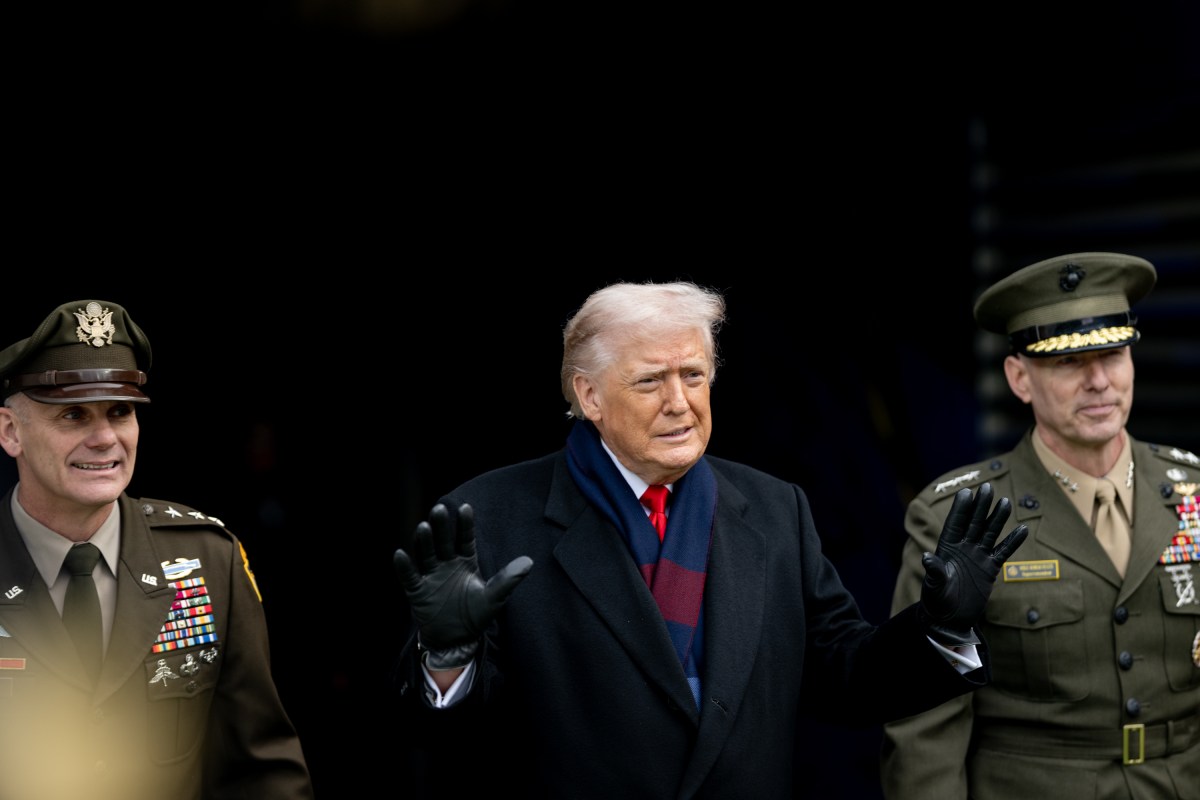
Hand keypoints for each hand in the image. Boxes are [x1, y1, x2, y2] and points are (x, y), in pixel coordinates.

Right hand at [394, 502, 532, 669]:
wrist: (456, 641)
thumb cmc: (476, 615)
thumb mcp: (494, 598)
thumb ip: (508, 579)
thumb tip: (529, 561)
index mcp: (466, 561)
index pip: (465, 538)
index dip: (465, 524)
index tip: (466, 507)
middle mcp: (447, 564)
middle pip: (443, 542)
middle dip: (442, 526)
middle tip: (440, 509)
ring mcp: (431, 576)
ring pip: (426, 554)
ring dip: (424, 541)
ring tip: (423, 527)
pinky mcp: (417, 591)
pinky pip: (409, 577)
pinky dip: (404, 567)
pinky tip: (400, 554)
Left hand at [919, 482, 1028, 645]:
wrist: (950, 619)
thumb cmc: (937, 602)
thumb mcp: (934, 587)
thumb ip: (934, 572)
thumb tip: (927, 558)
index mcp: (946, 549)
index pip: (954, 524)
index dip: (960, 509)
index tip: (966, 492)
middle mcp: (963, 549)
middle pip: (974, 523)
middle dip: (980, 506)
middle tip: (987, 488)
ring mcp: (977, 557)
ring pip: (990, 533)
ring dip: (997, 518)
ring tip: (1005, 501)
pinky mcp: (989, 569)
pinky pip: (1003, 551)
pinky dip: (1013, 541)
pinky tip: (1023, 529)